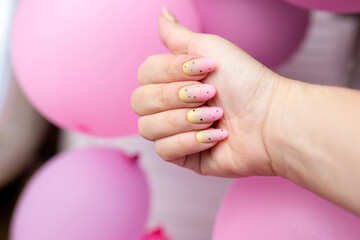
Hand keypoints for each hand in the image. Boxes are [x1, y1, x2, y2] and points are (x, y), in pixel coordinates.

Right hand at [131, 8, 280, 176]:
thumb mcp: (209, 48)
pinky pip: (164, 151)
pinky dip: (192, 141)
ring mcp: (174, 132)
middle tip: (210, 94)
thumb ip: (177, 35)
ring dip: (185, 120)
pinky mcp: (183, 156)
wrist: (271, 119)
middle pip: (140, 102)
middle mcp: (168, 106)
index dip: (170, 72)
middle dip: (176, 98)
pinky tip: (217, 136)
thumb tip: (162, 12)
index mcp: (172, 80)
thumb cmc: (245, 81)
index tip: (204, 68)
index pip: (144, 75)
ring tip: (216, 116)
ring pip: (148, 128)